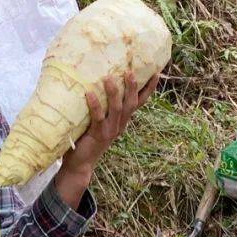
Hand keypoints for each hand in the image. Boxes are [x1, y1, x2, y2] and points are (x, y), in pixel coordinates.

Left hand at [54, 72, 159, 207]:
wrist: (80, 165)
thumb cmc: (86, 139)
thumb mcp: (99, 122)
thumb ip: (101, 107)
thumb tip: (94, 80)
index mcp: (122, 120)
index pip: (140, 102)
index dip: (148, 89)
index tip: (156, 73)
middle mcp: (120, 125)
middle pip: (131, 104)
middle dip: (133, 87)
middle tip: (130, 71)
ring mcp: (110, 130)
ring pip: (117, 109)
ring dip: (114, 93)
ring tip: (109, 78)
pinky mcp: (98, 135)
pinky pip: (98, 118)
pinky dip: (95, 104)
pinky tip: (89, 93)